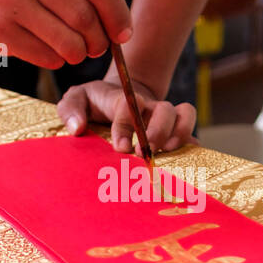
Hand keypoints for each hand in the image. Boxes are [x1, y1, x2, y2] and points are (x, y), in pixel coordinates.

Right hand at [0, 0, 132, 68]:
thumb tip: (122, 16)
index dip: (117, 13)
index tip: (123, 32)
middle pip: (84, 15)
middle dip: (100, 38)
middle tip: (99, 45)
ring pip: (68, 41)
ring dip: (81, 53)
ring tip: (78, 49)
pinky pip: (48, 56)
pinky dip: (59, 59)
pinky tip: (52, 49)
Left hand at [57, 78, 195, 154]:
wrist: (117, 99)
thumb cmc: (93, 103)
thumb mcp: (75, 99)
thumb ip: (70, 109)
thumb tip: (77, 128)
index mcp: (122, 98)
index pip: (128, 105)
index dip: (126, 126)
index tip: (121, 148)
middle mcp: (148, 106)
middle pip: (165, 109)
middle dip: (158, 131)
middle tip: (146, 153)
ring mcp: (164, 118)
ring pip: (185, 114)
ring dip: (180, 134)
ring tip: (167, 153)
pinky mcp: (173, 131)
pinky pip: (190, 134)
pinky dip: (191, 147)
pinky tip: (183, 163)